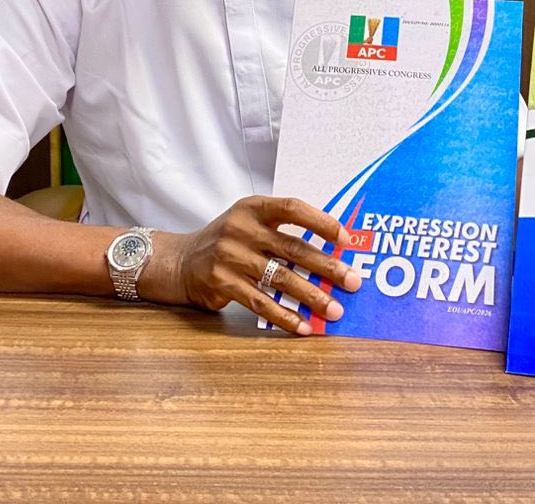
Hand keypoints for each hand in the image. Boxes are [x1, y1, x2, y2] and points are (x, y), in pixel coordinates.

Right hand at [144, 195, 360, 335]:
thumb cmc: (228, 241)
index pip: (293, 208)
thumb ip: (282, 232)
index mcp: (253, 208)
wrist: (181, 261)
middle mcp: (241, 228)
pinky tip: (304, 326)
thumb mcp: (249, 224)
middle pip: (293, 248)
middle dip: (328, 266)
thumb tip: (331, 252)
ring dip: (312, 296)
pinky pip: (261, 302)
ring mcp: (230, 255)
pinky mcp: (222, 282)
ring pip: (280, 278)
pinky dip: (285, 316)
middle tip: (353, 281)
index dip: (322, 222)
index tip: (347, 239)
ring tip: (335, 310)